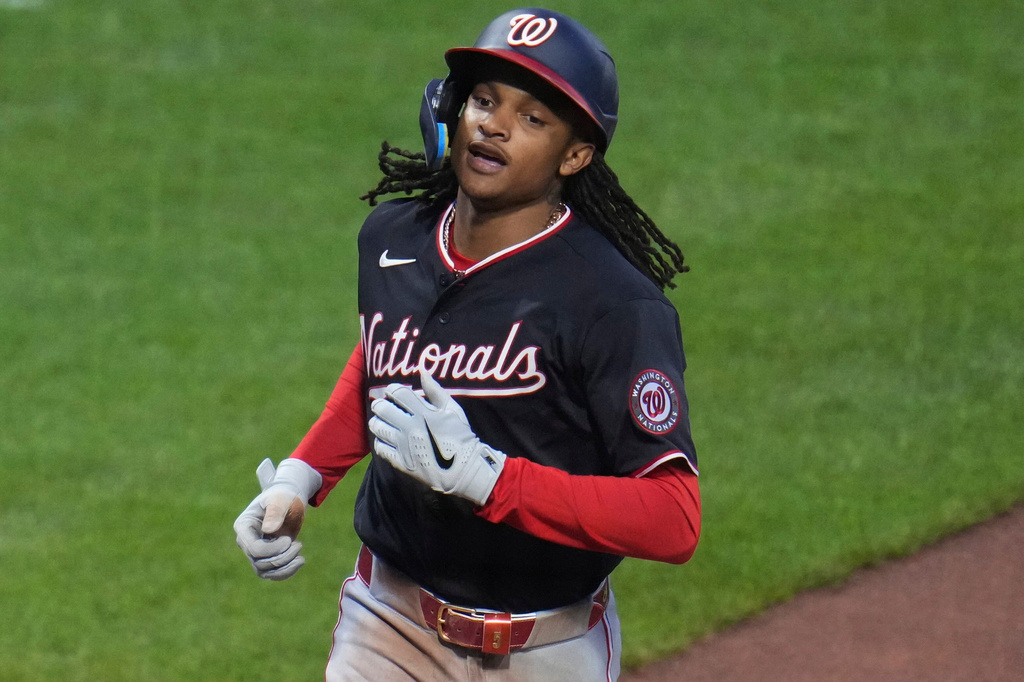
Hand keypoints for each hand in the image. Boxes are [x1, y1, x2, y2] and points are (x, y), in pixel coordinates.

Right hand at [233, 458, 321, 580]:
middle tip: (299, 545)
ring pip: (264, 571)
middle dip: (282, 558)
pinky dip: (286, 572)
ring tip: (301, 557)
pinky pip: (272, 573)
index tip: (289, 540)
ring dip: (285, 567)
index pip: (253, 549)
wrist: (289, 499)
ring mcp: (255, 550)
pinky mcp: (266, 556)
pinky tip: (299, 562)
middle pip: (259, 562)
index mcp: (244, 526)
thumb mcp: (280, 499)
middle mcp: (246, 541)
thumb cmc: (283, 495)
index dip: (272, 550)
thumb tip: (268, 530)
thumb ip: (275, 511)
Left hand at [368, 368, 505, 506]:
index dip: (392, 389)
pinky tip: (385, 440)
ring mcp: (404, 446)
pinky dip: (379, 441)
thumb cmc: (461, 437)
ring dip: (377, 422)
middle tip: (383, 406)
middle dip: (380, 404)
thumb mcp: (453, 410)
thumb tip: (422, 372)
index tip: (392, 392)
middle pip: (383, 409)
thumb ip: (436, 391)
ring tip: (381, 422)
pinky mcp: (401, 462)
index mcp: (424, 413)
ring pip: (378, 428)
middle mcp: (411, 427)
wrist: (464, 470)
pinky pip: (380, 448)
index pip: (399, 393)